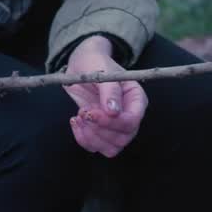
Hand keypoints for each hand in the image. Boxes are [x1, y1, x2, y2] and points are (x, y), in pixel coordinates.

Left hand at [63, 36, 146, 157]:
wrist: (82, 65)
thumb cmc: (96, 63)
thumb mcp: (103, 72)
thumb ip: (110, 91)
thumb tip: (114, 112)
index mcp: (136, 99)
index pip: (132, 121)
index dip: (112, 122)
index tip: (91, 112)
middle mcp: (129, 115)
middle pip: (122, 138)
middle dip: (99, 130)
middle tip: (84, 112)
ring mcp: (116, 126)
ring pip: (111, 148)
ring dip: (91, 137)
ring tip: (79, 117)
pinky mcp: (101, 131)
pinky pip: (95, 147)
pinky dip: (82, 138)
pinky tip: (75, 120)